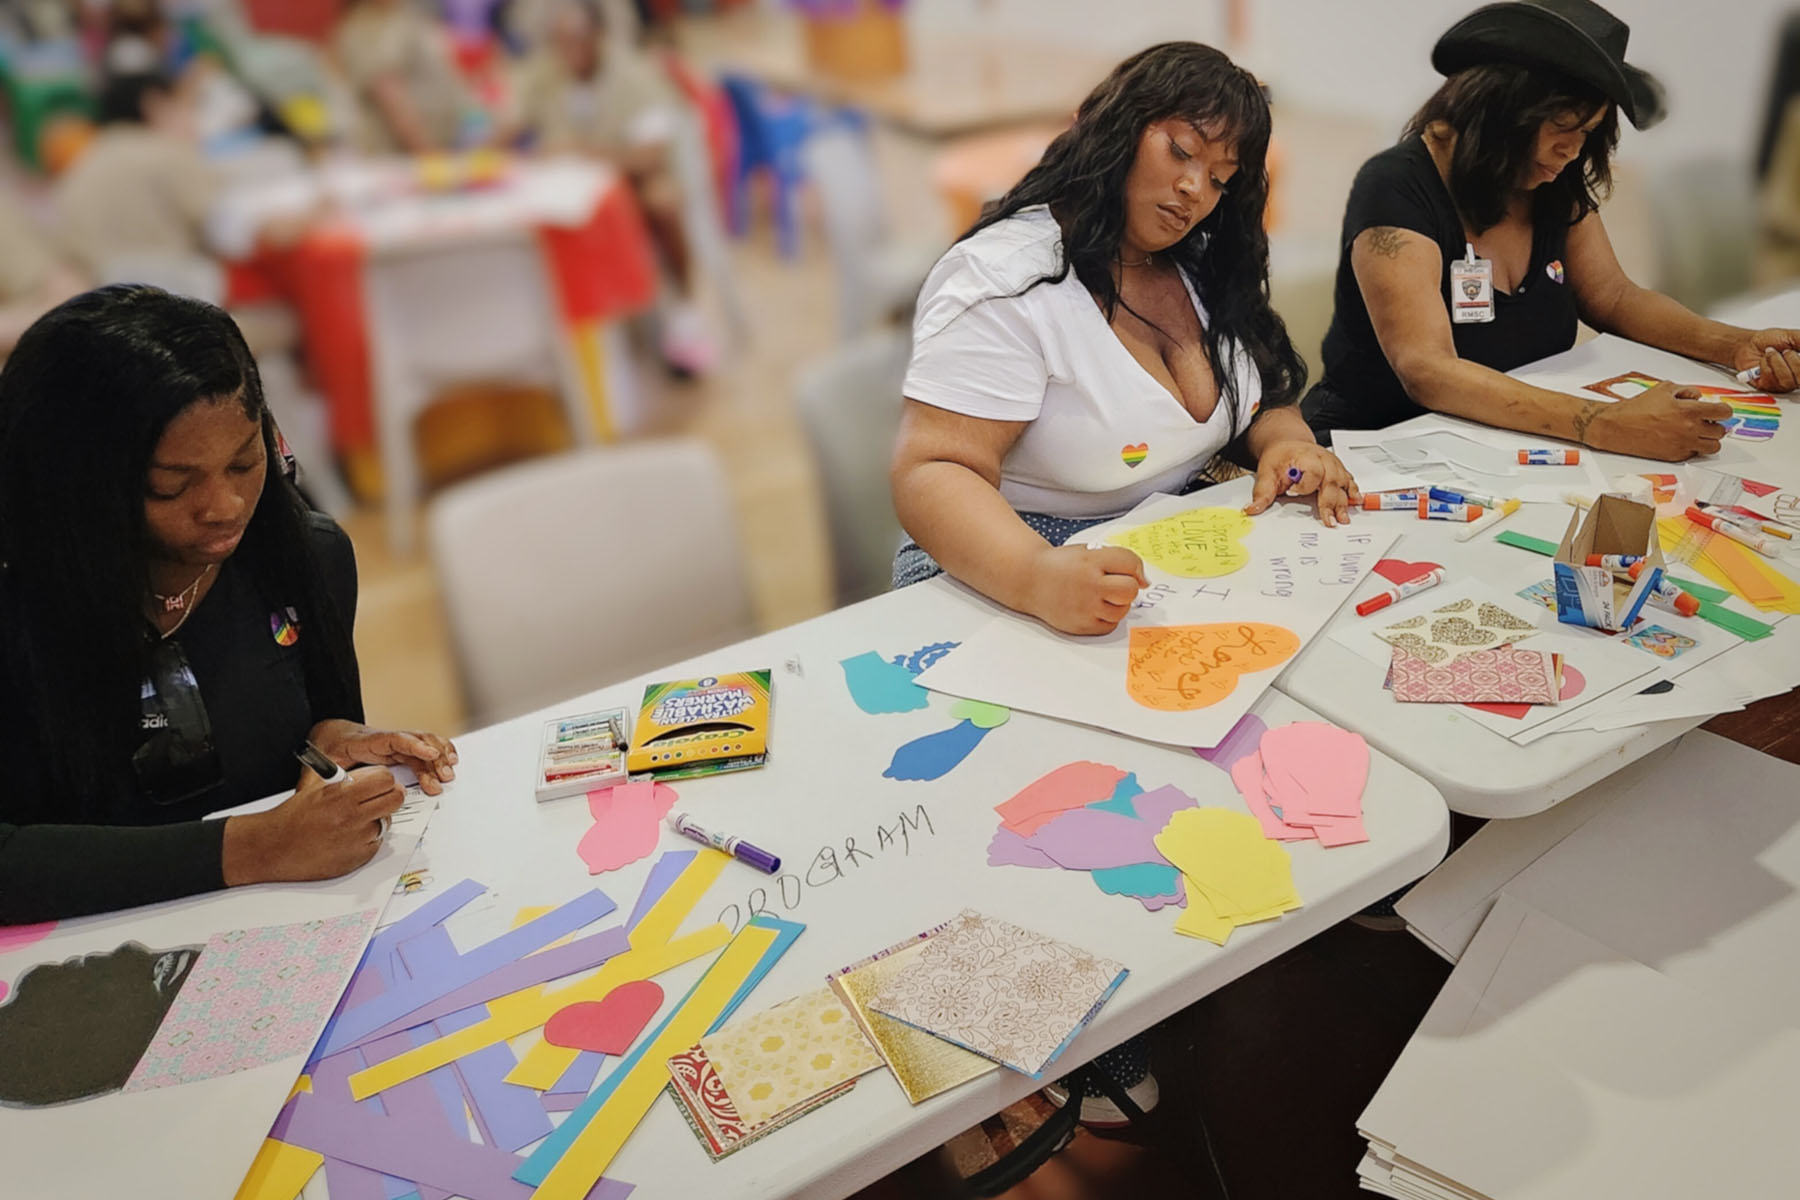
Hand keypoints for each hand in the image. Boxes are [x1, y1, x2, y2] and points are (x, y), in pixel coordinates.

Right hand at [221, 765, 404, 884]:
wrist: (273, 847)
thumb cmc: (292, 817)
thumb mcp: (318, 788)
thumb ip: (346, 780)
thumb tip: (370, 774)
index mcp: (342, 796)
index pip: (386, 779)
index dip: (384, 779)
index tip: (380, 781)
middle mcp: (353, 818)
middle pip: (396, 799)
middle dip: (390, 796)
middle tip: (379, 797)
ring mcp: (357, 840)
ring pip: (386, 822)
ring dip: (376, 820)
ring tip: (354, 820)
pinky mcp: (357, 859)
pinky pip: (376, 843)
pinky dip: (367, 839)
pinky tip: (348, 837)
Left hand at [309, 718, 457, 795]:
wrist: (327, 735)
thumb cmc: (324, 751)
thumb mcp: (316, 768)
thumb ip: (317, 783)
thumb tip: (317, 799)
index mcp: (363, 741)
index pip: (392, 739)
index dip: (412, 744)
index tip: (428, 753)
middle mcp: (382, 739)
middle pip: (414, 741)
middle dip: (432, 758)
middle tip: (442, 778)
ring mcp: (392, 743)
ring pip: (422, 744)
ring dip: (438, 758)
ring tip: (448, 775)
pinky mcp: (398, 749)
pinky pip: (421, 748)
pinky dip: (437, 752)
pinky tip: (450, 759)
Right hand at [1025, 544, 1146, 635]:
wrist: (1031, 580)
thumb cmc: (1063, 565)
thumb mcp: (1088, 551)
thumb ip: (1118, 560)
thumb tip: (1145, 582)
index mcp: (1091, 560)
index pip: (1130, 563)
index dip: (1134, 567)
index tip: (1130, 571)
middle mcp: (1089, 584)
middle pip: (1130, 590)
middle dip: (1128, 587)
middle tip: (1115, 584)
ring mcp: (1085, 607)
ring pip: (1122, 610)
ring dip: (1118, 603)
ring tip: (1100, 595)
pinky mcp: (1082, 626)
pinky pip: (1110, 625)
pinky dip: (1107, 617)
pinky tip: (1093, 607)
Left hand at [1244, 440, 1360, 526]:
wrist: (1287, 443)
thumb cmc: (1280, 456)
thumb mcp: (1267, 471)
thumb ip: (1262, 492)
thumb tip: (1252, 509)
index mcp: (1306, 457)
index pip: (1313, 472)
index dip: (1305, 484)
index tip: (1293, 493)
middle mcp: (1323, 459)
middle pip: (1332, 480)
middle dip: (1331, 502)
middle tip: (1330, 520)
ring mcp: (1333, 464)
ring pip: (1343, 482)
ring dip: (1344, 500)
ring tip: (1343, 517)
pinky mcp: (1338, 469)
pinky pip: (1349, 480)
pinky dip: (1353, 491)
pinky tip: (1355, 502)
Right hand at [1584, 382, 1731, 460]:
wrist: (1617, 427)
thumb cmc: (1636, 408)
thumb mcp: (1663, 389)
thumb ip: (1686, 391)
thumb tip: (1697, 397)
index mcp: (1689, 411)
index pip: (1724, 412)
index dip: (1723, 411)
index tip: (1718, 411)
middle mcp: (1690, 430)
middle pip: (1721, 431)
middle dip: (1715, 425)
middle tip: (1706, 422)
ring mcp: (1683, 445)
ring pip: (1713, 447)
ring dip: (1709, 439)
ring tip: (1698, 434)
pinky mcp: (1674, 456)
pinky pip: (1694, 454)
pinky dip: (1692, 448)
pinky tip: (1682, 440)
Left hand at [1729, 328, 1799, 392]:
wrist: (1749, 344)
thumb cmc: (1771, 341)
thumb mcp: (1793, 336)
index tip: (1794, 352)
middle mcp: (1797, 377)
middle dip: (1794, 361)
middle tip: (1785, 351)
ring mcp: (1784, 384)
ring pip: (1788, 380)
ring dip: (1777, 362)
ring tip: (1771, 353)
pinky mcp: (1770, 387)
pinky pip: (1771, 380)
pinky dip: (1766, 366)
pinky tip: (1764, 360)